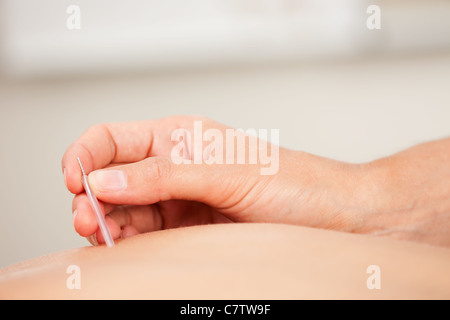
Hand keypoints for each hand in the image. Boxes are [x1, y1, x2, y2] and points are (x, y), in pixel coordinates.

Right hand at [62, 116, 363, 244]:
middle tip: (89, 221)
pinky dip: (130, 242)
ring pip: (125, 210)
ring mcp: (179, 200)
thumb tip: (103, 179)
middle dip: (92, 198)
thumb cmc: (291, 183)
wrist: (330, 216)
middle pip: (112, 179)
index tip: (75, 182)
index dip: (85, 156)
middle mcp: (173, 167)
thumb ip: (164, 176)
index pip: (112, 140)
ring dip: (108, 223)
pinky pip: (146, 234)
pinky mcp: (188, 229)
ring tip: (106, 238)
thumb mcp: (226, 173)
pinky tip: (125, 248)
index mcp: (178, 138)